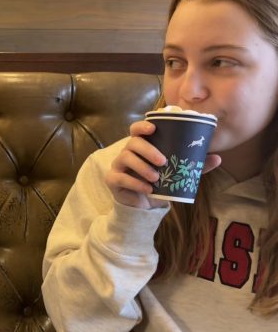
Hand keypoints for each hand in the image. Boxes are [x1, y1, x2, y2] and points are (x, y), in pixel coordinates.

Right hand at [104, 121, 220, 208]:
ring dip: (142, 167)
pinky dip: (135, 183)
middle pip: (132, 143)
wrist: (145, 205)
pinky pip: (120, 177)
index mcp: (141, 146)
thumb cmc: (160, 184)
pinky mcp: (113, 179)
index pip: (136, 129)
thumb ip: (194, 166)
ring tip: (156, 178)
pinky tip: (148, 189)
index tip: (153, 128)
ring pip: (125, 158)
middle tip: (163, 161)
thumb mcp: (178, 174)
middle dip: (147, 150)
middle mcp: (127, 152)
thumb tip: (217, 158)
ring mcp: (118, 165)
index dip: (142, 126)